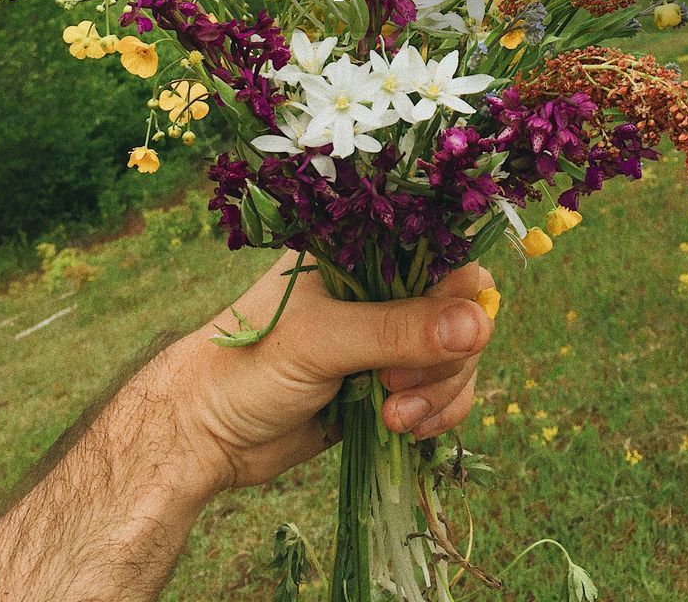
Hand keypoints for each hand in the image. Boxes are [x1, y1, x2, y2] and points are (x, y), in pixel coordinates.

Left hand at [170, 251, 494, 491]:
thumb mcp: (322, 340)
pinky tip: (403, 429)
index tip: (449, 334)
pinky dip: (438, 412)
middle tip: (396, 385)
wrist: (206, 434)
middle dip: (446, 356)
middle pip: (461, 310)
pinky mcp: (392, 385)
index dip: (460, 293)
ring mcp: (389, 338)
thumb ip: (399, 329)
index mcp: (363, 253)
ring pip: (459, 355)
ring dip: (441, 391)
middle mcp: (383, 288)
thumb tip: (481, 323)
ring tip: (393, 417)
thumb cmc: (248, 365)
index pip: (443, 253)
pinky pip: (445, 392)